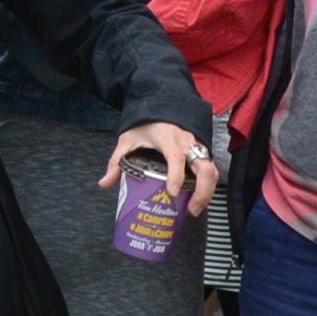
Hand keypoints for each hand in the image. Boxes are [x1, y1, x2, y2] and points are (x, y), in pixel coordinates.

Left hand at [103, 120, 217, 220]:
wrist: (161, 105)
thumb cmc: (146, 124)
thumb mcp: (128, 140)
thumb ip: (117, 161)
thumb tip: (105, 183)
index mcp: (167, 138)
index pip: (176, 158)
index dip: (176, 176)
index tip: (172, 193)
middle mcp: (186, 142)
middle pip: (203, 167)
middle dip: (201, 191)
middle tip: (190, 209)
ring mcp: (197, 145)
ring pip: (211, 170)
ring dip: (207, 191)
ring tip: (195, 208)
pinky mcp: (202, 150)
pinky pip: (211, 168)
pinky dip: (208, 185)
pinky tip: (198, 198)